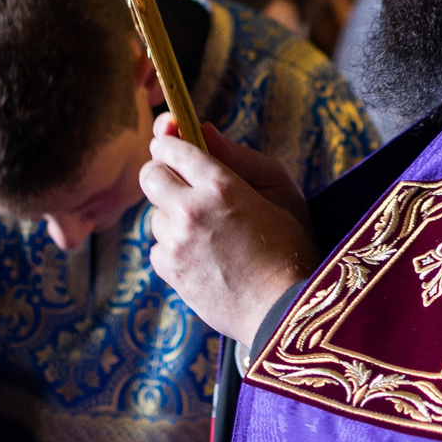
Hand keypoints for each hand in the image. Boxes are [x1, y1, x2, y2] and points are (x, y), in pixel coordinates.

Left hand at [139, 116, 315, 340]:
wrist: (285, 311)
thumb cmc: (292, 247)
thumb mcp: (280, 191)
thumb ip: (238, 156)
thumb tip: (202, 130)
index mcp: (221, 185)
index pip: (171, 148)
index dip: (168, 142)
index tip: (171, 143)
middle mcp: (191, 210)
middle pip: (149, 175)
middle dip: (162, 174)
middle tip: (182, 184)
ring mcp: (176, 243)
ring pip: (155, 215)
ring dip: (173, 218)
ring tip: (209, 234)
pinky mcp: (169, 271)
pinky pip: (158, 247)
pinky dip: (174, 248)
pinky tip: (203, 256)